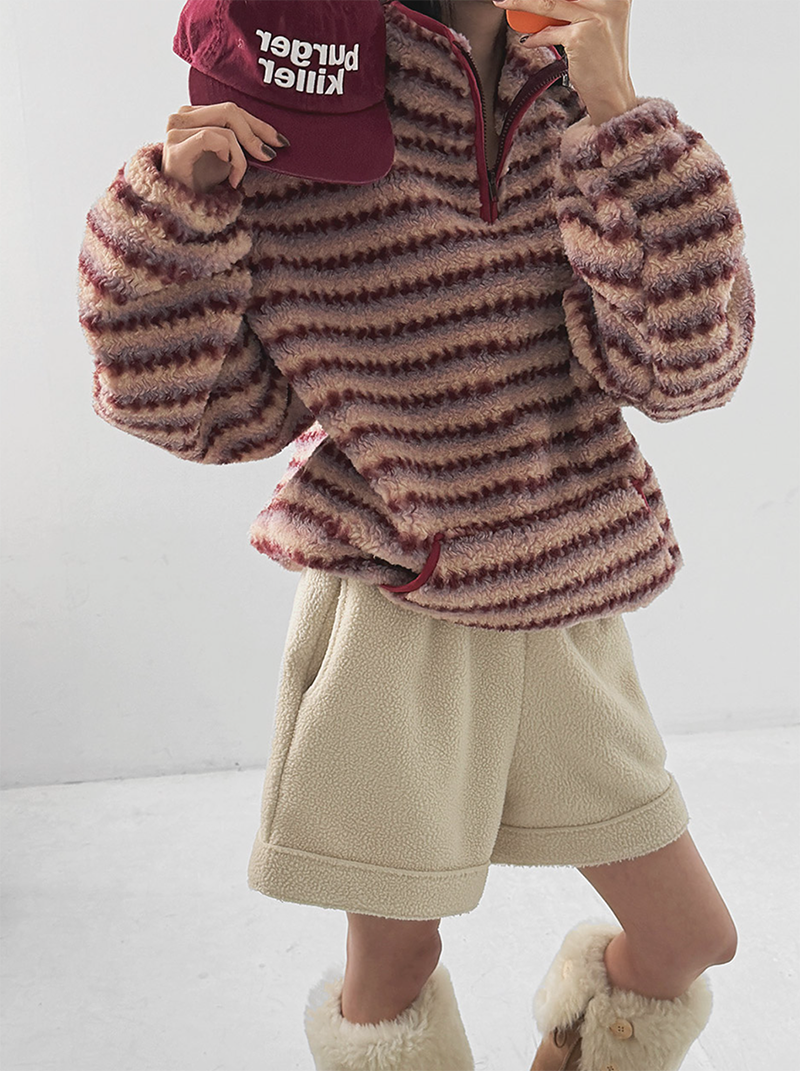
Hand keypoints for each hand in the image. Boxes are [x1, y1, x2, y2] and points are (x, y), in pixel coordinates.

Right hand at [161, 102, 288, 192]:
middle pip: (229, 111)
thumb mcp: (227, 158)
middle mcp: (180, 116)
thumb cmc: (202, 184)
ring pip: (225, 127)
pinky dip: (229, 157)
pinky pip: (212, 138)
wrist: (181, 210)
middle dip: (255, 134)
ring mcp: (175, 129)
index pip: (230, 109)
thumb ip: (241, 141)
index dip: (258, 123)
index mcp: (192, 114)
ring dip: (240, 156)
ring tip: (237, 177)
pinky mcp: (175, 146)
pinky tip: (230, 177)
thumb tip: (273, 137)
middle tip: (268, 156)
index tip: (280, 141)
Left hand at [493, 0, 637, 124]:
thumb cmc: (603, 59)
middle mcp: (608, 1)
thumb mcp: (597, 24)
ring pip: (547, 3)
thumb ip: (579, 8)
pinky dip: (535, 38)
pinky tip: (528, 41)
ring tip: (505, 3)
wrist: (611, 91)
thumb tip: (544, 5)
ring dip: (520, 3)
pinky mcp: (580, 37)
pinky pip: (547, 33)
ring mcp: (595, 18)